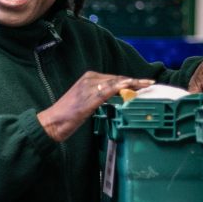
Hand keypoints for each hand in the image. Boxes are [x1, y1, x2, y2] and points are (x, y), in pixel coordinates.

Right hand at [37, 72, 154, 141]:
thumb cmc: (67, 116)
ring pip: (116, 82)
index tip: (143, 83)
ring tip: (146, 84)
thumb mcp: (86, 104)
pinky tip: (131, 86)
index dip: (129, 80)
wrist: (51, 123)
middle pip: (118, 78)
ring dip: (133, 83)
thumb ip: (99, 98)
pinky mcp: (89, 97)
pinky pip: (108, 90)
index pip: (114, 78)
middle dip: (135, 81)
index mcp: (88, 79)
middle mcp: (89, 79)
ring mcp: (89, 87)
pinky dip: (121, 87)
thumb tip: (114, 100)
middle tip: (150, 83)